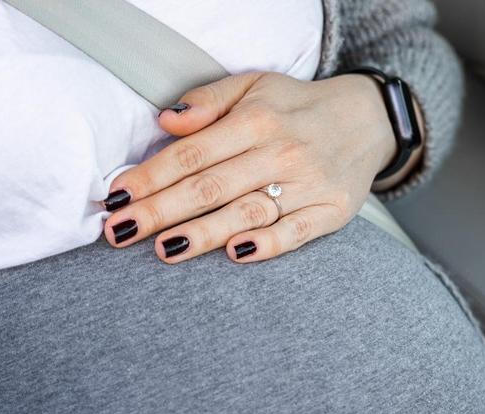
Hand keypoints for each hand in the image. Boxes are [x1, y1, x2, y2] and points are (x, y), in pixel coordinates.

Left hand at [103, 71, 417, 264]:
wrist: (369, 119)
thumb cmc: (294, 110)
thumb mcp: (253, 88)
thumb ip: (208, 103)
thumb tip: (164, 120)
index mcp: (255, 120)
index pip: (191, 153)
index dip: (151, 176)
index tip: (115, 197)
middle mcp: (279, 152)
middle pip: (210, 187)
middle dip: (160, 211)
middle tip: (119, 232)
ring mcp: (307, 184)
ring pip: (246, 211)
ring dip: (203, 233)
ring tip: (164, 249)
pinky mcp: (331, 211)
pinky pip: (297, 231)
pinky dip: (268, 243)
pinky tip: (236, 253)